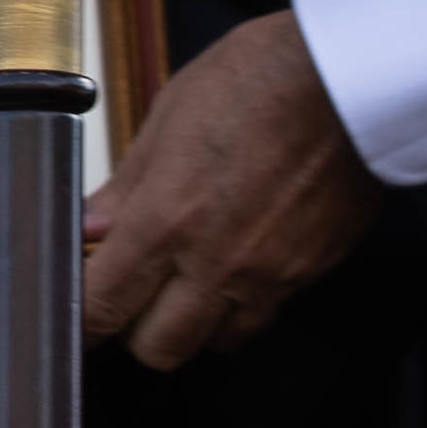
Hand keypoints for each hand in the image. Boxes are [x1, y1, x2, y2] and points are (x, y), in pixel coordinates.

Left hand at [78, 11, 378, 369]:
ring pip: (214, 343)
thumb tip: (90, 228)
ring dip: (191, 322)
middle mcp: (215, 263)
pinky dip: (239, 306)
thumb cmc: (257, 78)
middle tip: (130, 287)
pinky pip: (262, 316)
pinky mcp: (308, 275)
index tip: (76, 304)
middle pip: (158, 349)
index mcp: (167, 219)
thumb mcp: (169, 114)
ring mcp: (267, 276)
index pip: (102, 306)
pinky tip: (234, 263)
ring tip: (185, 276)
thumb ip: (127, 186)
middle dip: (133, 328)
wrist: (350, 79)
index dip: (81, 318)